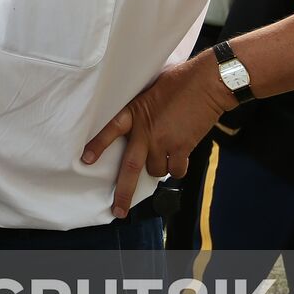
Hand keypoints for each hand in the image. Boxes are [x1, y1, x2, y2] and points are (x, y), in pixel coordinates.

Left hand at [81, 56, 229, 217]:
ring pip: (155, 171)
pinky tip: (180, 159)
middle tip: (117, 211)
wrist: (208, 83)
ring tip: (164, 155)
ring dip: (158, 169)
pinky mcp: (182, 148)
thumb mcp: (150, 90)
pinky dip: (177, 170)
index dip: (98, 145)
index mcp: (135, 112)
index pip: (110, 130)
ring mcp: (164, 142)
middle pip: (129, 168)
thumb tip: (137, 124)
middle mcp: (146, 131)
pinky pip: (176, 172)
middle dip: (122, 193)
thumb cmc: (180, 81)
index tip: (85, 160)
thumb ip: (140, 110)